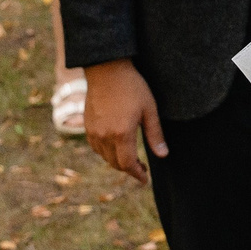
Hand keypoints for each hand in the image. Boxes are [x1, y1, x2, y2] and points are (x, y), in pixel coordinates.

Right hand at [83, 59, 164, 185]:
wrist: (107, 69)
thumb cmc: (132, 87)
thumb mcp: (149, 110)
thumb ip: (155, 135)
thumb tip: (163, 155)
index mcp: (121, 134)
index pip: (128, 164)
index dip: (137, 174)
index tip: (145, 180)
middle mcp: (104, 136)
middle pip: (115, 164)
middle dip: (129, 169)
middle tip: (142, 168)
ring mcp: (93, 132)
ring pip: (104, 157)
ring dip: (117, 161)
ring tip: (130, 158)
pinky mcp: (86, 126)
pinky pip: (96, 147)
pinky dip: (106, 152)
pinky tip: (116, 147)